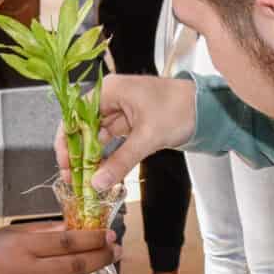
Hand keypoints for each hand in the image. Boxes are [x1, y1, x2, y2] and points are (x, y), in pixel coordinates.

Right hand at [54, 74, 197, 189]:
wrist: (207, 109)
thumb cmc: (180, 109)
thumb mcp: (147, 137)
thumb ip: (120, 161)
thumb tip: (97, 182)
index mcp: (110, 91)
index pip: (75, 115)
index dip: (67, 140)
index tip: (66, 164)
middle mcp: (111, 98)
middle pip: (83, 127)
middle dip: (77, 153)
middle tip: (73, 178)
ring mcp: (120, 111)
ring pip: (96, 137)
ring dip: (91, 158)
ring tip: (85, 180)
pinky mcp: (130, 124)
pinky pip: (111, 142)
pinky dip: (106, 157)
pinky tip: (101, 173)